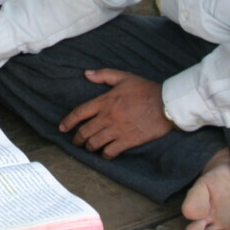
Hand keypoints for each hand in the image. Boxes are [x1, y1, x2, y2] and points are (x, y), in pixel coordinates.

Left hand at [59, 70, 173, 157]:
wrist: (167, 104)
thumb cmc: (146, 89)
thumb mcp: (124, 77)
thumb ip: (104, 75)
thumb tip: (86, 74)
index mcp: (105, 101)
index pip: (80, 113)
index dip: (68, 121)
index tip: (62, 128)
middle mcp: (108, 117)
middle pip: (85, 131)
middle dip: (77, 139)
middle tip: (76, 142)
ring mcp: (117, 130)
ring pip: (95, 143)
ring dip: (89, 147)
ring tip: (89, 148)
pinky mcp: (128, 141)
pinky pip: (110, 152)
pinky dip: (105, 155)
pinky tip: (105, 154)